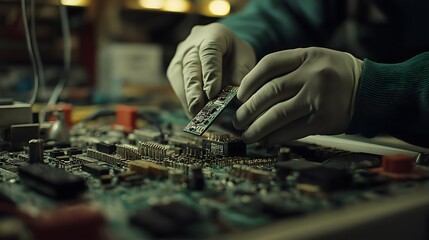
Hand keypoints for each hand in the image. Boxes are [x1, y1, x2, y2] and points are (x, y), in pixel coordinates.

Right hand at [167, 23, 255, 116]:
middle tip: (198, 107)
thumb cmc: (235, 53)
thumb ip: (241, 72)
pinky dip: (184, 99)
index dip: (210, 73)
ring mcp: (181, 54)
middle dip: (194, 89)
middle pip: (191, 65)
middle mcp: (193, 42)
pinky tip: (192, 112)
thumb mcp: (245, 58)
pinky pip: (177, 83)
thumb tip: (233, 95)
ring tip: (194, 114)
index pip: (210, 53)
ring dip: (186, 96)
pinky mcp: (175, 67)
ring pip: (179, 74)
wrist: (223, 46)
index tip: (213, 93)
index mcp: (214, 34)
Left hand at [233, 47, 362, 144]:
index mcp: (307, 56)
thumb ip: (287, 69)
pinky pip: (292, 130)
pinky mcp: (323, 120)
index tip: (239, 96)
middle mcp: (312, 75)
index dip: (249, 81)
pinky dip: (276, 137)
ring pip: (278, 114)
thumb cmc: (334, 75)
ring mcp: (318, 98)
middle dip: (248, 109)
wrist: (369, 91)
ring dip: (258, 127)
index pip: (269, 65)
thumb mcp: (314, 60)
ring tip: (247, 135)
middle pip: (270, 92)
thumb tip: (252, 93)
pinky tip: (266, 140)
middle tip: (238, 121)